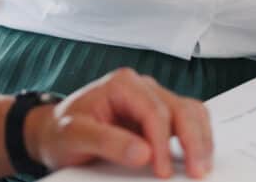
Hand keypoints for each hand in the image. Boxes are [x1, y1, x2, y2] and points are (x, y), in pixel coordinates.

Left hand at [24, 68, 213, 179]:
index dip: (162, 143)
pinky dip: (199, 137)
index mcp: (121, 84)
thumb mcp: (74, 137)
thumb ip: (107, 142)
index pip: (154, 111)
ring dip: (201, 139)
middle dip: (192, 141)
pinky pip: (189, 120)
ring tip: (202, 167)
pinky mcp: (160, 116)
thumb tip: (143, 153)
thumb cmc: (62, 131)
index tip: (162, 170)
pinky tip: (198, 157)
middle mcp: (141, 87)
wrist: (54, 133)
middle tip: (196, 171)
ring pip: (191, 112)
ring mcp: (153, 100)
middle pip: (180, 109)